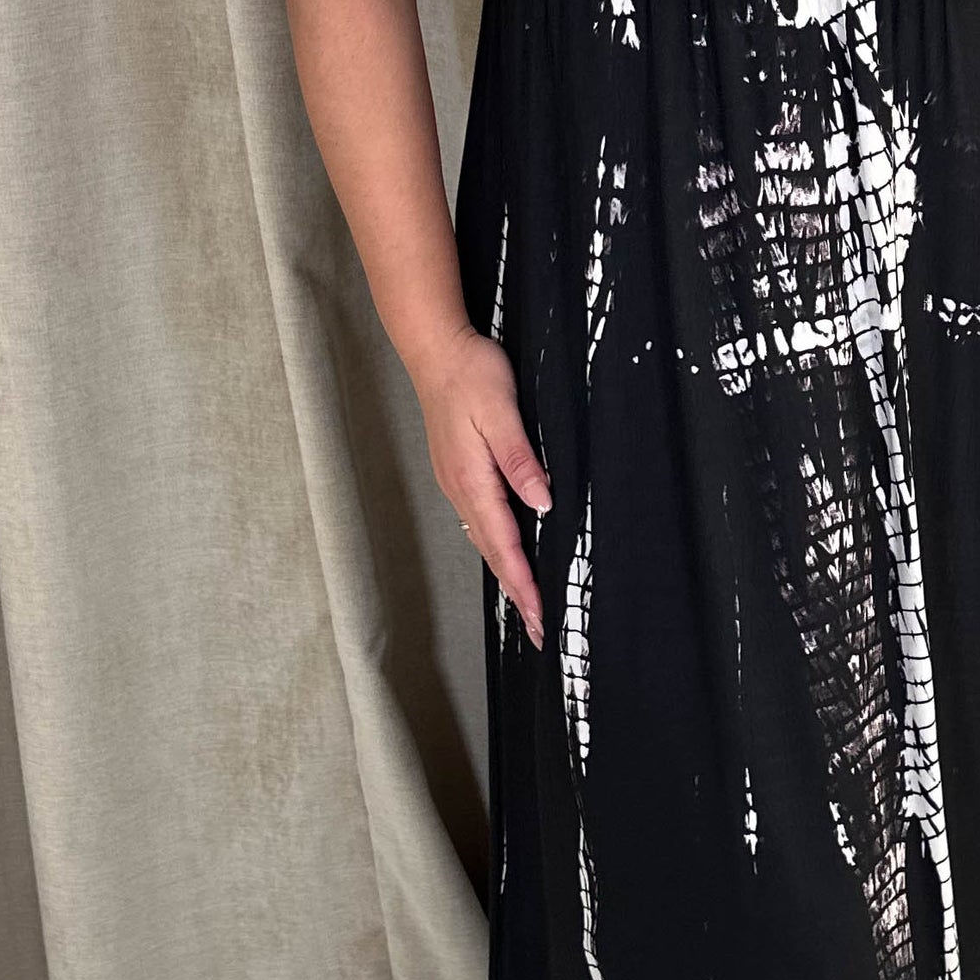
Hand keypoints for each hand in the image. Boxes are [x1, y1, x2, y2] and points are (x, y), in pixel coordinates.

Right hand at [413, 322, 550, 646]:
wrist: (436, 350)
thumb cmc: (471, 375)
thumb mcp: (501, 413)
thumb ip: (521, 460)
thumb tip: (543, 503)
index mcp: (474, 481)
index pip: (506, 546)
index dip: (525, 585)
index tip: (541, 617)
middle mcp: (462, 490)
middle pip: (494, 554)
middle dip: (518, 593)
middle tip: (539, 629)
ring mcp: (457, 483)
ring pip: (486, 541)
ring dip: (508, 574)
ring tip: (527, 604)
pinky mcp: (459, 472)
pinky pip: (481, 522)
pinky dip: (497, 547)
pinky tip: (507, 553)